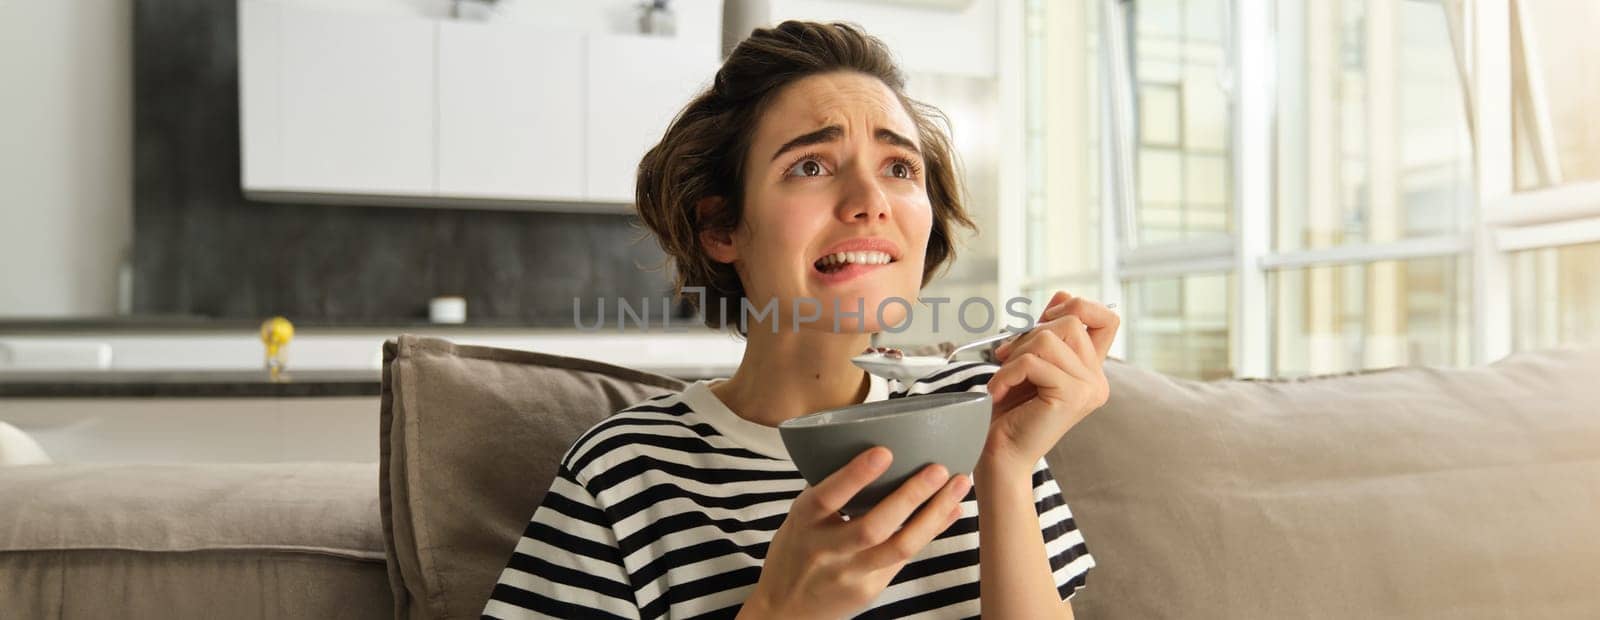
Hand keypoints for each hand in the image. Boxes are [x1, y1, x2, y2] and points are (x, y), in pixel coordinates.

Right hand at [740, 446, 971, 619]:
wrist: (786, 610)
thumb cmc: (796, 552)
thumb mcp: (798, 519)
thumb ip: (828, 492)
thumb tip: (868, 447)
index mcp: (803, 523)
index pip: (827, 497)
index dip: (854, 476)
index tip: (884, 452)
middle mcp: (826, 551)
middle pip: (873, 526)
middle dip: (910, 496)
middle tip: (938, 469)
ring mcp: (851, 573)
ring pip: (900, 546)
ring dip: (934, 514)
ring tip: (957, 486)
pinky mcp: (871, 589)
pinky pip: (906, 557)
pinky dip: (932, 530)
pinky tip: (950, 510)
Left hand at [982, 291, 1119, 475]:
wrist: (1000, 455)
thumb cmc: (1009, 412)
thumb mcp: (1030, 360)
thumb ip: (1048, 331)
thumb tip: (1063, 294)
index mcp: (1091, 370)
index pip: (1106, 318)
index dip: (1076, 307)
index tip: (1042, 323)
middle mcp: (1098, 379)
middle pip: (1071, 320)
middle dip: (1029, 334)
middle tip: (1007, 360)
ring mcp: (1089, 388)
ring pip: (1049, 338)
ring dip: (1015, 354)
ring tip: (1003, 379)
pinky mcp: (1072, 396)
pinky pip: (1034, 361)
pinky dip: (1007, 372)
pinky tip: (998, 391)